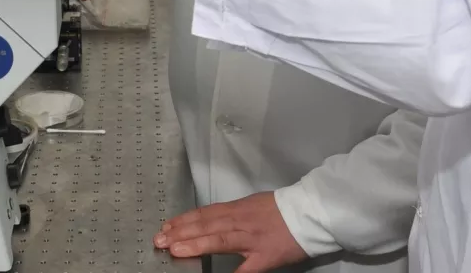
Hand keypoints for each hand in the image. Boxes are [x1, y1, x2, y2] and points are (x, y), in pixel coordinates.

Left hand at [155, 192, 309, 272]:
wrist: (312, 213)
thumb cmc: (282, 210)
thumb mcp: (253, 205)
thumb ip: (231, 214)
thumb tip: (208, 222)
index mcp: (237, 209)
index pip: (205, 214)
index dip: (184, 220)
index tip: (166, 226)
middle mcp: (241, 221)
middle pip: (206, 225)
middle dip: (181, 232)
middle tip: (159, 240)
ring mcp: (252, 239)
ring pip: (219, 239)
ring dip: (195, 244)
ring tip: (174, 248)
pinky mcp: (265, 256)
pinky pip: (245, 268)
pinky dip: (231, 272)